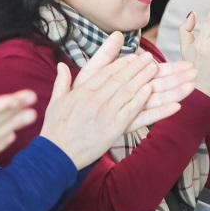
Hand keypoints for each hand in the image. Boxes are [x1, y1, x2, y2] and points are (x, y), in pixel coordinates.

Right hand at [40, 33, 189, 166]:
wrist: (57, 154)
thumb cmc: (55, 129)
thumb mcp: (55, 102)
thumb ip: (62, 82)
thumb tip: (61, 65)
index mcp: (82, 92)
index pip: (106, 73)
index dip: (121, 63)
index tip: (133, 56)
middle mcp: (94, 100)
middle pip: (119, 79)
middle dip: (136, 67)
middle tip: (149, 58)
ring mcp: (104, 114)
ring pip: (127, 92)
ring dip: (142, 79)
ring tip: (154, 69)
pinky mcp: (112, 129)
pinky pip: (129, 111)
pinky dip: (140, 100)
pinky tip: (149, 90)